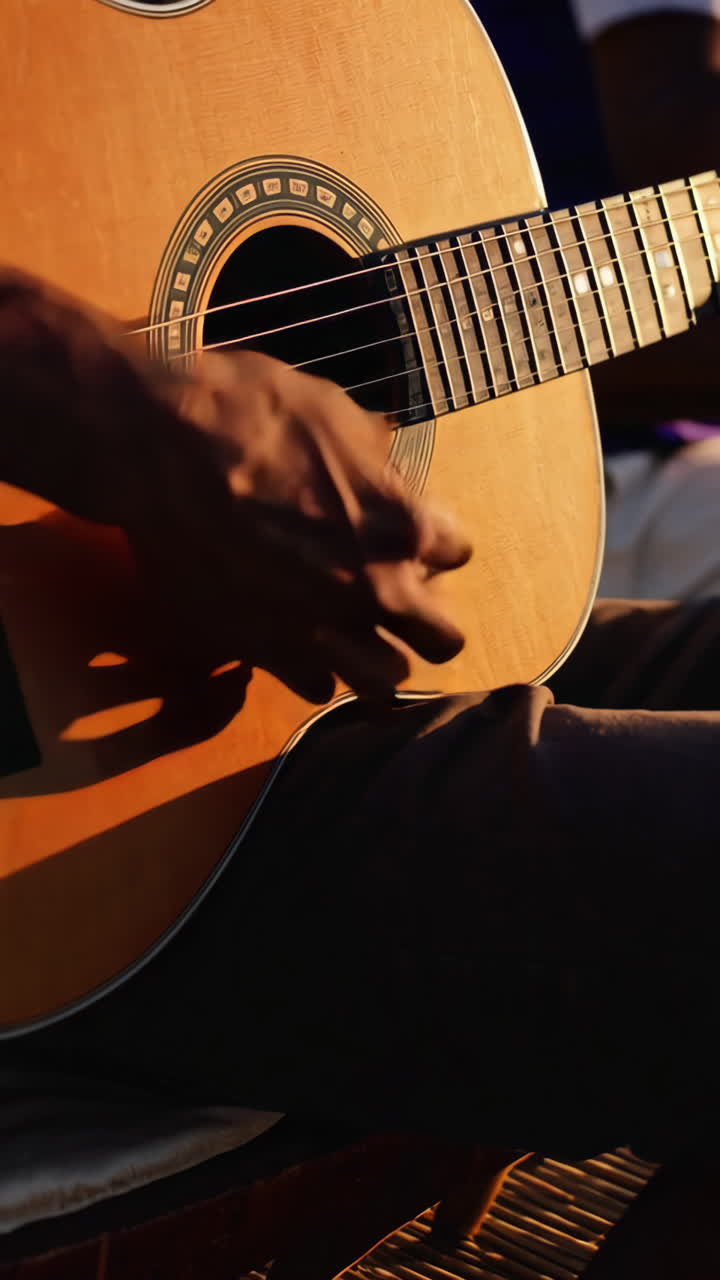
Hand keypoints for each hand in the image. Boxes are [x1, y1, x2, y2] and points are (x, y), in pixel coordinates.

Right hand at [0, 273, 470, 699]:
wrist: (161, 447)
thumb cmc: (249, 412)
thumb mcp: (336, 412)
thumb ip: (376, 459)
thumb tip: (387, 466)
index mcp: (403, 525)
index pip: (458, 552)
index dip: (438, 542)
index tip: (415, 536)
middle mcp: (371, 589)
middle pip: (442, 640)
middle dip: (430, 622)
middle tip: (408, 606)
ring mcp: (317, 628)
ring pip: (383, 682)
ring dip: (380, 660)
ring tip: (362, 640)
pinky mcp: (260, 648)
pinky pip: (312, 688)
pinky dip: (314, 670)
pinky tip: (303, 644)